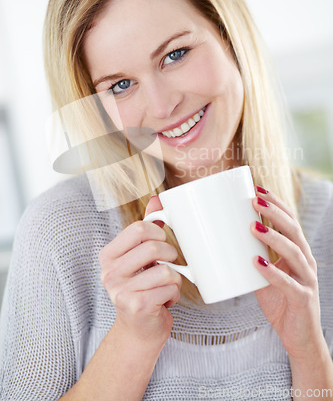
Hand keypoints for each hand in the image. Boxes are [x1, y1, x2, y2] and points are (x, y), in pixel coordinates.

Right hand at [99, 196, 181, 343]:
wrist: (139, 329)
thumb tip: (158, 199)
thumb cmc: (141, 288)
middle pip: (152, 247)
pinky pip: (170, 289)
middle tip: (170, 263)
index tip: (161, 242)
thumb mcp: (140, 257)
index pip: (137, 229)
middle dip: (170, 254)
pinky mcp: (137, 306)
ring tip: (166, 285)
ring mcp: (121, 291)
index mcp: (108, 256)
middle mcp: (110, 272)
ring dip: (175, 279)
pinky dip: (175, 294)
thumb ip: (147, 229)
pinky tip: (164, 300)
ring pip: (166, 270)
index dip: (158, 233)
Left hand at [251, 187, 324, 360]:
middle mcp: (305, 262)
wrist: (300, 338)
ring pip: (293, 252)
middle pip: (293, 230)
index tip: (258, 188)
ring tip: (252, 225)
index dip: (276, 204)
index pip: (291, 221)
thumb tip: (220, 246)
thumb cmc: (281, 303)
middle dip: (274, 212)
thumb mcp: (265, 277)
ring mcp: (306, 280)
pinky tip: (258, 262)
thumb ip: (251, 260)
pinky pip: (288, 284)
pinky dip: (272, 272)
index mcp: (298, 253)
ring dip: (272, 236)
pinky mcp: (302, 299)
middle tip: (254, 199)